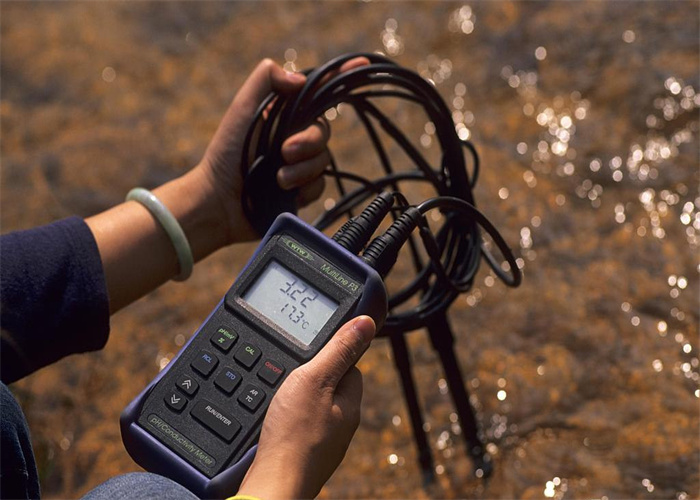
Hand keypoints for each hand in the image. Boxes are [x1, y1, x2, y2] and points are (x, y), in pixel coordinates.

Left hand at [195, 57, 367, 244]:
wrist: (221, 201)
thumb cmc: (226, 153)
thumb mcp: (243, 110)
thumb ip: (265, 81)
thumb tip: (301, 79)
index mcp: (283, 114)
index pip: (316, 92)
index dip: (340, 77)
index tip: (362, 64)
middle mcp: (294, 136)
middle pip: (324, 131)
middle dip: (308, 142)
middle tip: (284, 152)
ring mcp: (300, 164)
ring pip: (324, 161)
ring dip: (302, 170)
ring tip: (278, 179)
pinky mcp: (302, 190)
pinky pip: (320, 185)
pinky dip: (304, 188)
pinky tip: (285, 192)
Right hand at [237, 316, 376, 499]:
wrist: (273, 483)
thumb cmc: (294, 435)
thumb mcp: (316, 379)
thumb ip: (339, 351)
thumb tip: (367, 323)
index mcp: (350, 404)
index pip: (350, 366)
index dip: (331, 354)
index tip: (312, 352)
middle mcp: (341, 424)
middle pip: (330, 386)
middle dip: (311, 378)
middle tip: (289, 378)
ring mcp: (323, 441)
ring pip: (313, 407)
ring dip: (297, 399)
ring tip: (279, 399)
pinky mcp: (304, 454)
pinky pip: (299, 426)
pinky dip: (288, 420)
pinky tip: (275, 421)